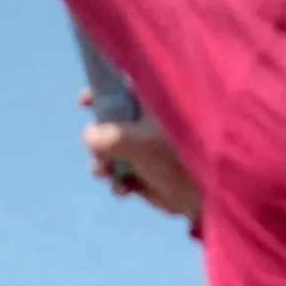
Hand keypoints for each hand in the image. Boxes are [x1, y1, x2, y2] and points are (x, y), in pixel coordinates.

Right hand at [80, 96, 199, 219]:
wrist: (202, 198)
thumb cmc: (174, 157)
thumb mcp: (135, 142)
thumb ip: (105, 136)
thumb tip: (88, 136)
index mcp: (152, 104)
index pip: (123, 87)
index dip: (101, 91)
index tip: (82, 101)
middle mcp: (148, 123)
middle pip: (110, 121)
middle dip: (97, 138)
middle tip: (96, 150)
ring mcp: (146, 148)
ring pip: (111, 150)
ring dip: (103, 163)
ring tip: (106, 173)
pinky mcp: (146, 172)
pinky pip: (121, 172)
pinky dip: (118, 180)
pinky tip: (123, 189)